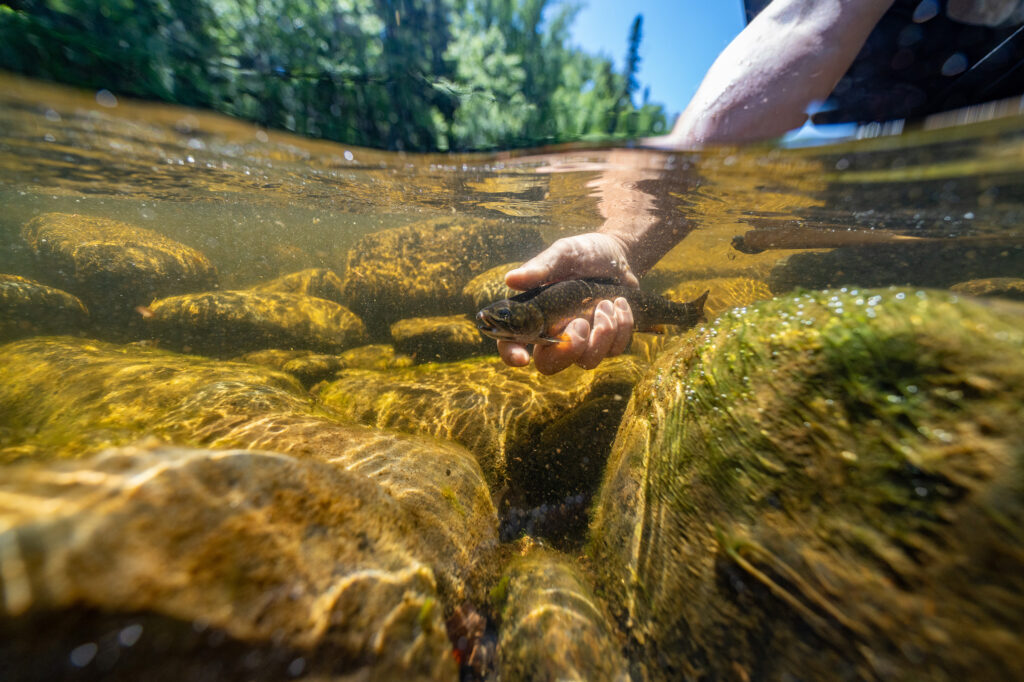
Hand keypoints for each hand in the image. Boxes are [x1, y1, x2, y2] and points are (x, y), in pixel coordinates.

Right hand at [497, 233, 636, 373]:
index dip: (511, 353)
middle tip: (581, 322)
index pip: (510, 342)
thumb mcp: (563, 253)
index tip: (523, 358)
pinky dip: (621, 326)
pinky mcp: (607, 342)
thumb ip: (540, 268)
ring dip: (602, 333)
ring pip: (587, 361)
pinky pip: (614, 350)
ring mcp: (582, 342)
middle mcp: (554, 333)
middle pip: (549, 364)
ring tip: (606, 303)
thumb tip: (511, 279)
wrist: (619, 255)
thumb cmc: (584, 253)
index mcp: (534, 313)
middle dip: (567, 351)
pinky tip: (620, 303)